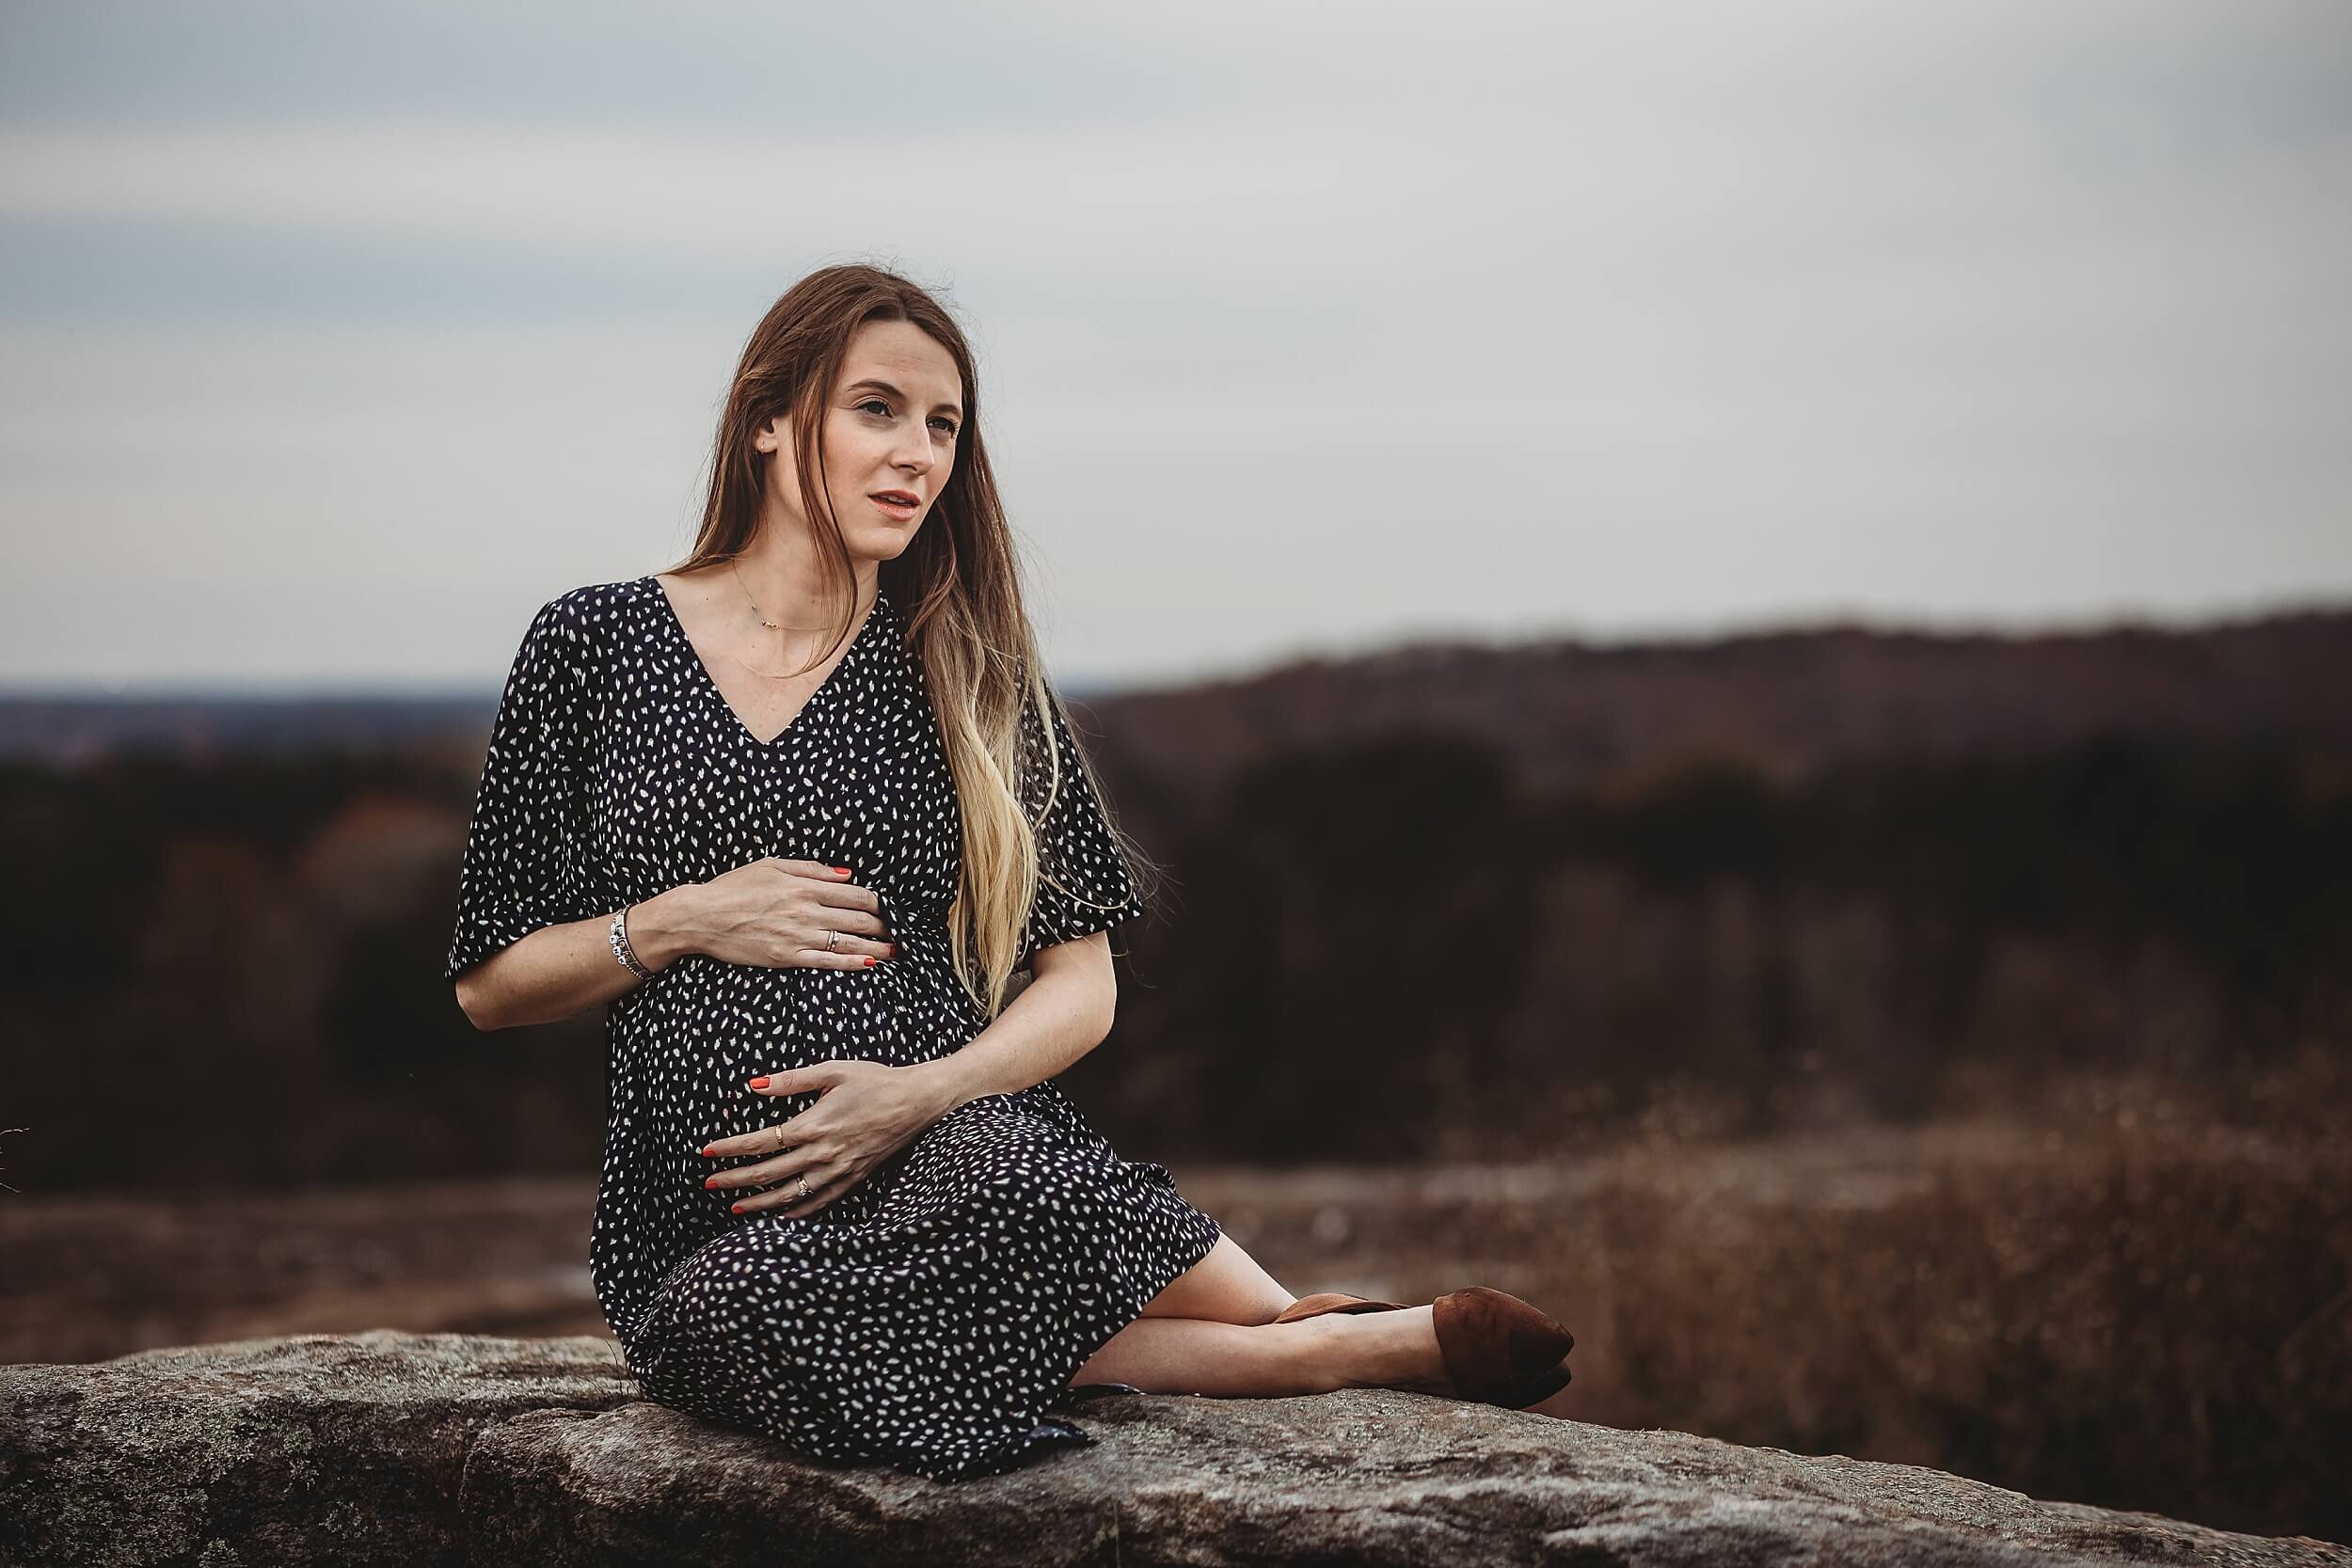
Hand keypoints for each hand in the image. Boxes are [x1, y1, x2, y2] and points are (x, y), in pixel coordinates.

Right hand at [652, 858, 895, 970]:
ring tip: (896, 951)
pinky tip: (870, 964)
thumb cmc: (734, 887)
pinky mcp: (786, 957)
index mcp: (804, 885)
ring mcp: (797, 935)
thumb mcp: (773, 865)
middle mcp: (806, 910)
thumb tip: (845, 874)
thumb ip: (812, 869)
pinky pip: (827, 962)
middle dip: (884, 926)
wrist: (701, 916)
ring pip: (848, 942)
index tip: (890, 908)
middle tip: (901, 931)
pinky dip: (851, 963)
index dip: (878, 902)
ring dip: (877, 947)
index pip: (854, 894)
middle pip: (858, 919)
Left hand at [699, 1060, 948, 1216]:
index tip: (707, 1152)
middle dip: (735, 1179)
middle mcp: (823, 1153)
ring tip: (734, 1205)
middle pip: (769, 1173)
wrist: (917, 1101)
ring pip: (790, 1195)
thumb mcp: (832, 1070)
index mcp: (814, 1124)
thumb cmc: (875, 1081)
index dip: (730, 1148)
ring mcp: (839, 1171)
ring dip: (759, 1202)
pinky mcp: (853, 1179)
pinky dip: (795, 1212)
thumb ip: (791, 1080)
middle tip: (709, 1182)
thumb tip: (754, 1085)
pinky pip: (819, 1203)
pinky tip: (778, 1215)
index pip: (761, 1142)